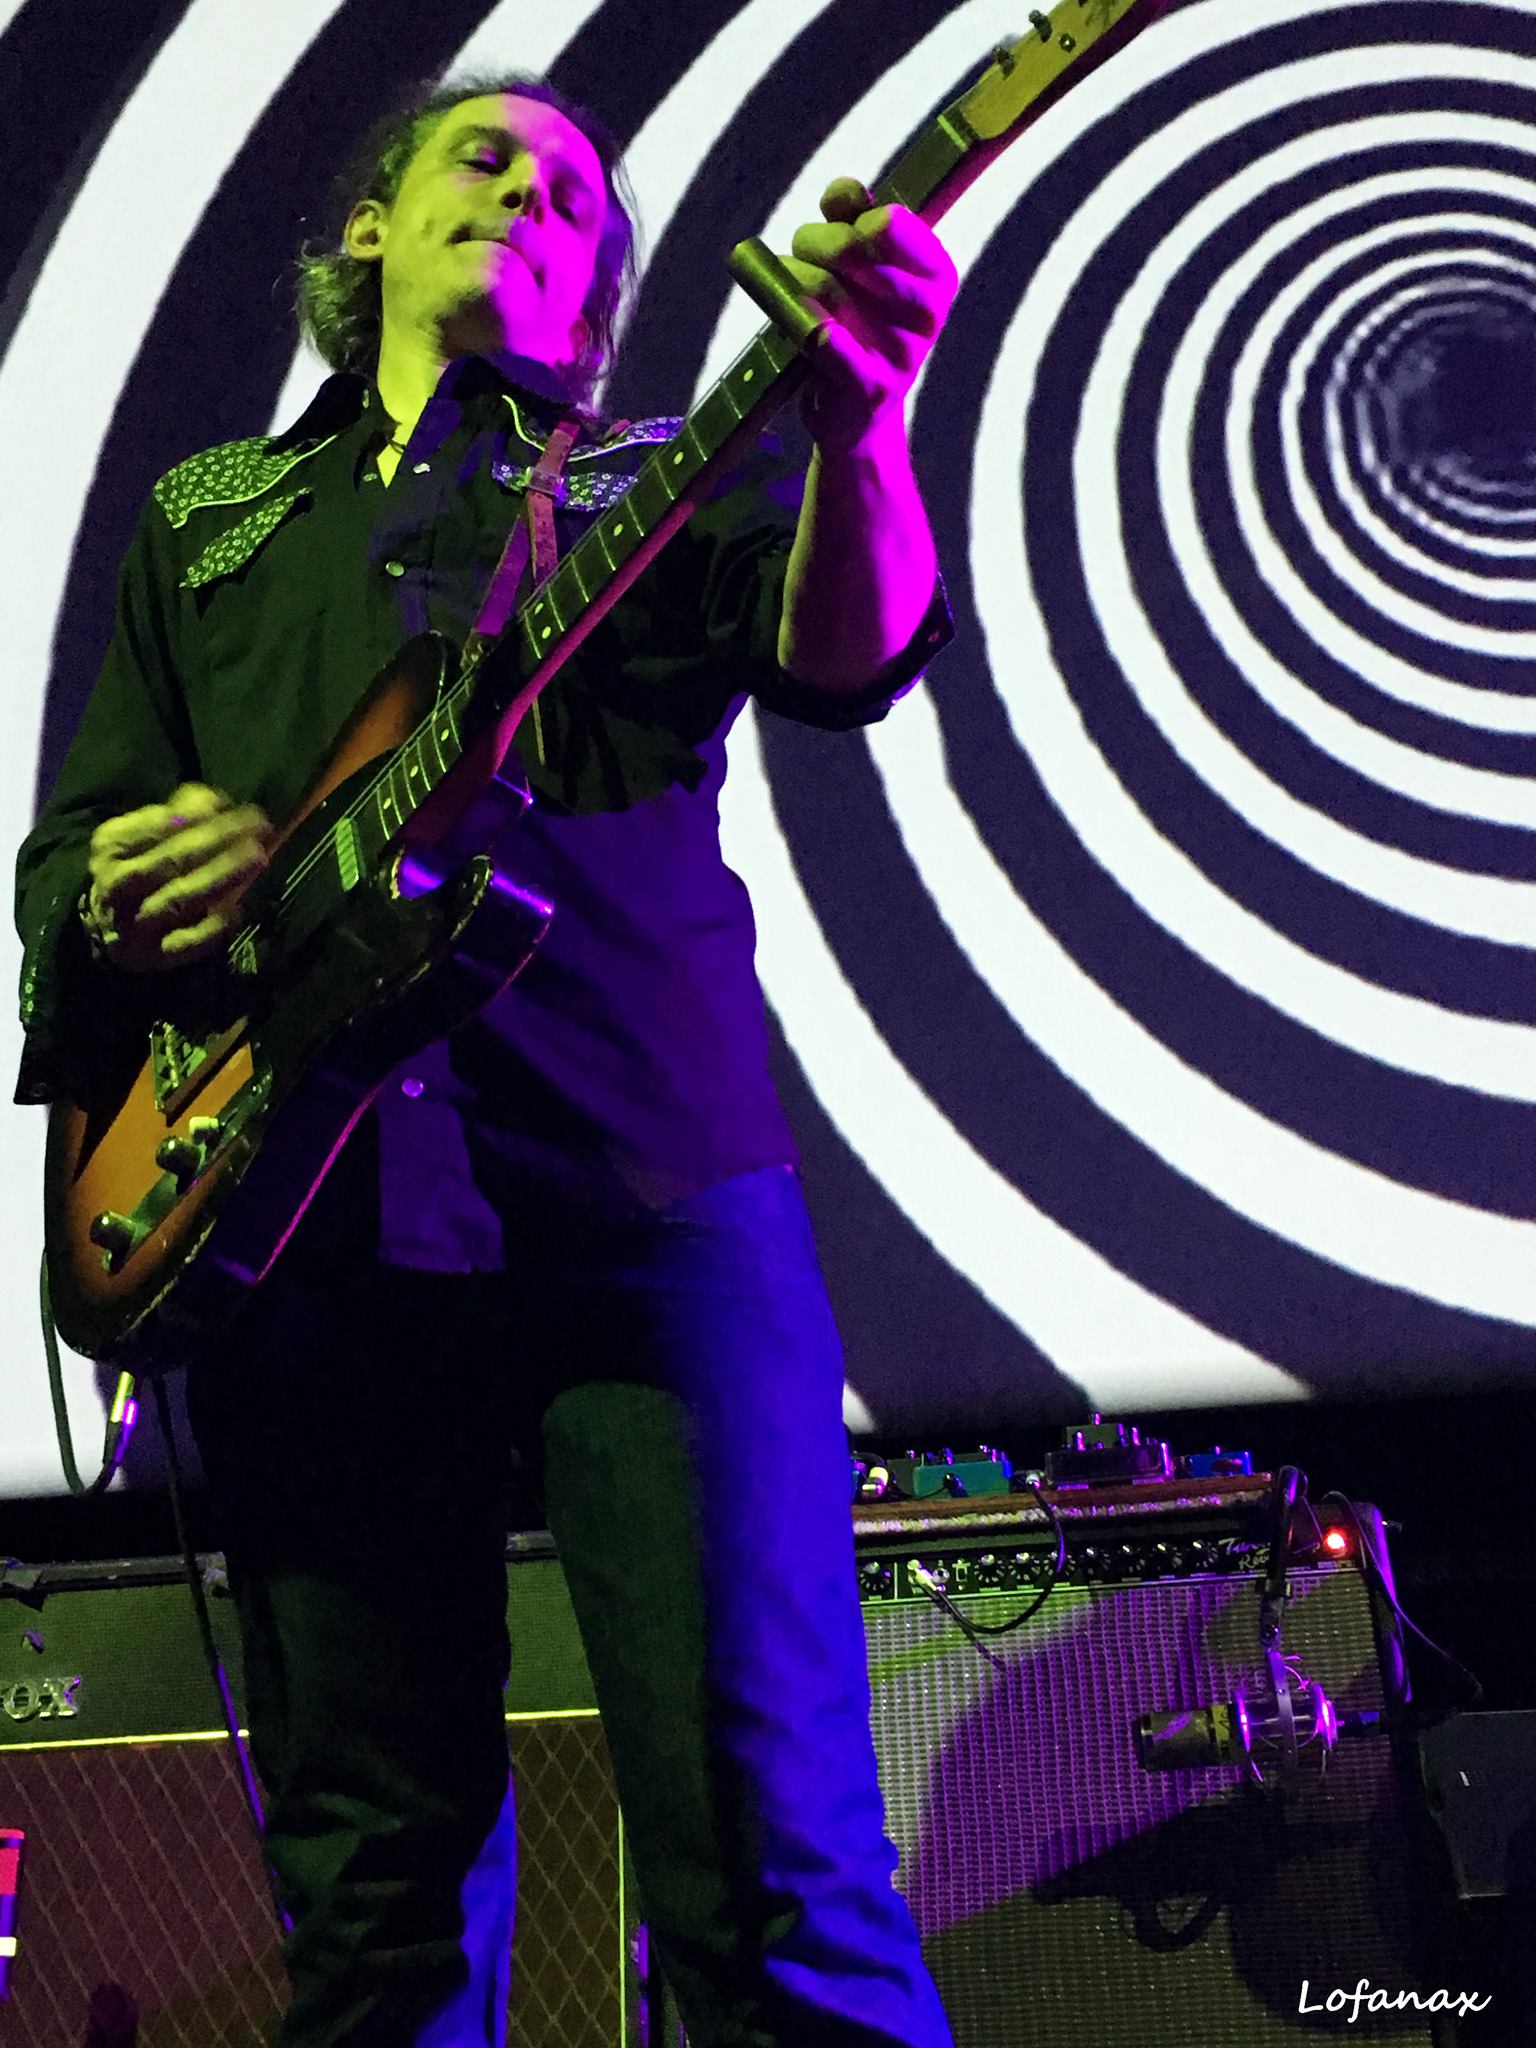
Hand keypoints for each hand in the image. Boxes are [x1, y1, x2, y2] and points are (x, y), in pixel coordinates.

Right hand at [84, 783, 272, 971]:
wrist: (108, 930)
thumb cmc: (139, 870)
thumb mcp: (146, 836)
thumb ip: (180, 814)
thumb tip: (215, 800)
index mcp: (111, 847)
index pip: (156, 825)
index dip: (199, 815)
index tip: (238, 808)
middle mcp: (117, 885)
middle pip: (170, 860)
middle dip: (217, 840)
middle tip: (259, 827)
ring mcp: (135, 924)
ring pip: (178, 900)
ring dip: (220, 877)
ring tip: (257, 858)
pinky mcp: (155, 956)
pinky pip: (186, 943)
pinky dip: (213, 929)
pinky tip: (239, 911)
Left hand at [781, 178, 957, 452]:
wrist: (856, 416)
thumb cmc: (858, 327)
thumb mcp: (866, 270)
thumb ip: (856, 218)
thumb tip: (843, 191)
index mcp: (938, 274)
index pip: (886, 222)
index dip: (846, 219)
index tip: (833, 226)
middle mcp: (929, 312)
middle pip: (851, 248)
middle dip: (811, 243)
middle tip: (799, 254)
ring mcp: (903, 354)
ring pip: (828, 289)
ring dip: (793, 281)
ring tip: (787, 291)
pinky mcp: (870, 389)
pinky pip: (826, 341)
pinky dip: (804, 326)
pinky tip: (800, 325)